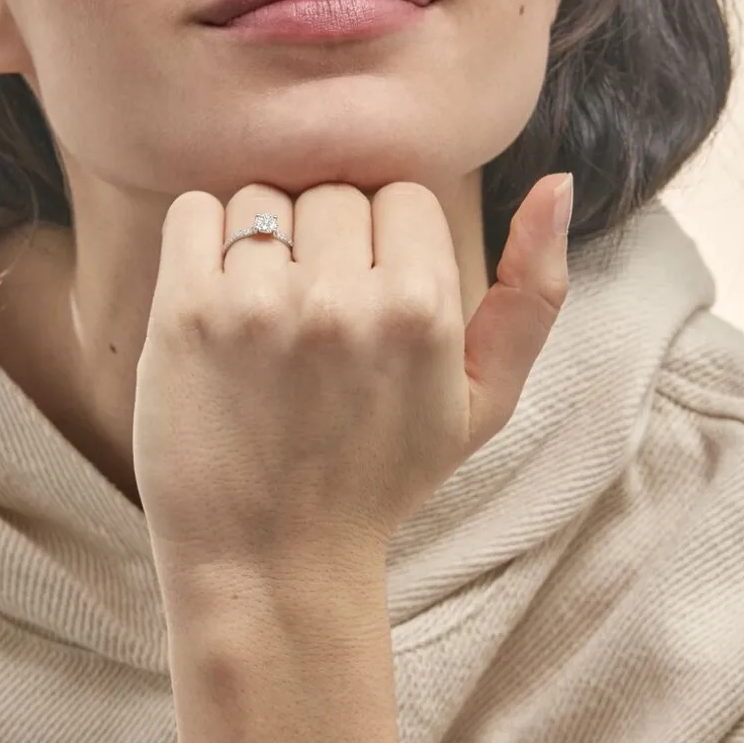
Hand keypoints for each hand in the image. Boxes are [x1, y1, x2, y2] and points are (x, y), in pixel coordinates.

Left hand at [133, 174, 572, 573]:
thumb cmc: (380, 479)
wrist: (273, 559)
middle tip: (316, 311)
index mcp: (422, 308)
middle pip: (333, 192)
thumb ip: (534, 296)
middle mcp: (341, 299)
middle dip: (327, 240)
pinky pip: (192, 212)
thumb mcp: (484, 402)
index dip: (387, 240)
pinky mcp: (184, 315)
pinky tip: (217, 299)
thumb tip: (559, 183)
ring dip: (264, 242)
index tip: (369, 293)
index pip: (404, 194)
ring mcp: (257, 305)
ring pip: (262, 197)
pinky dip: (200, 240)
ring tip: (265, 312)